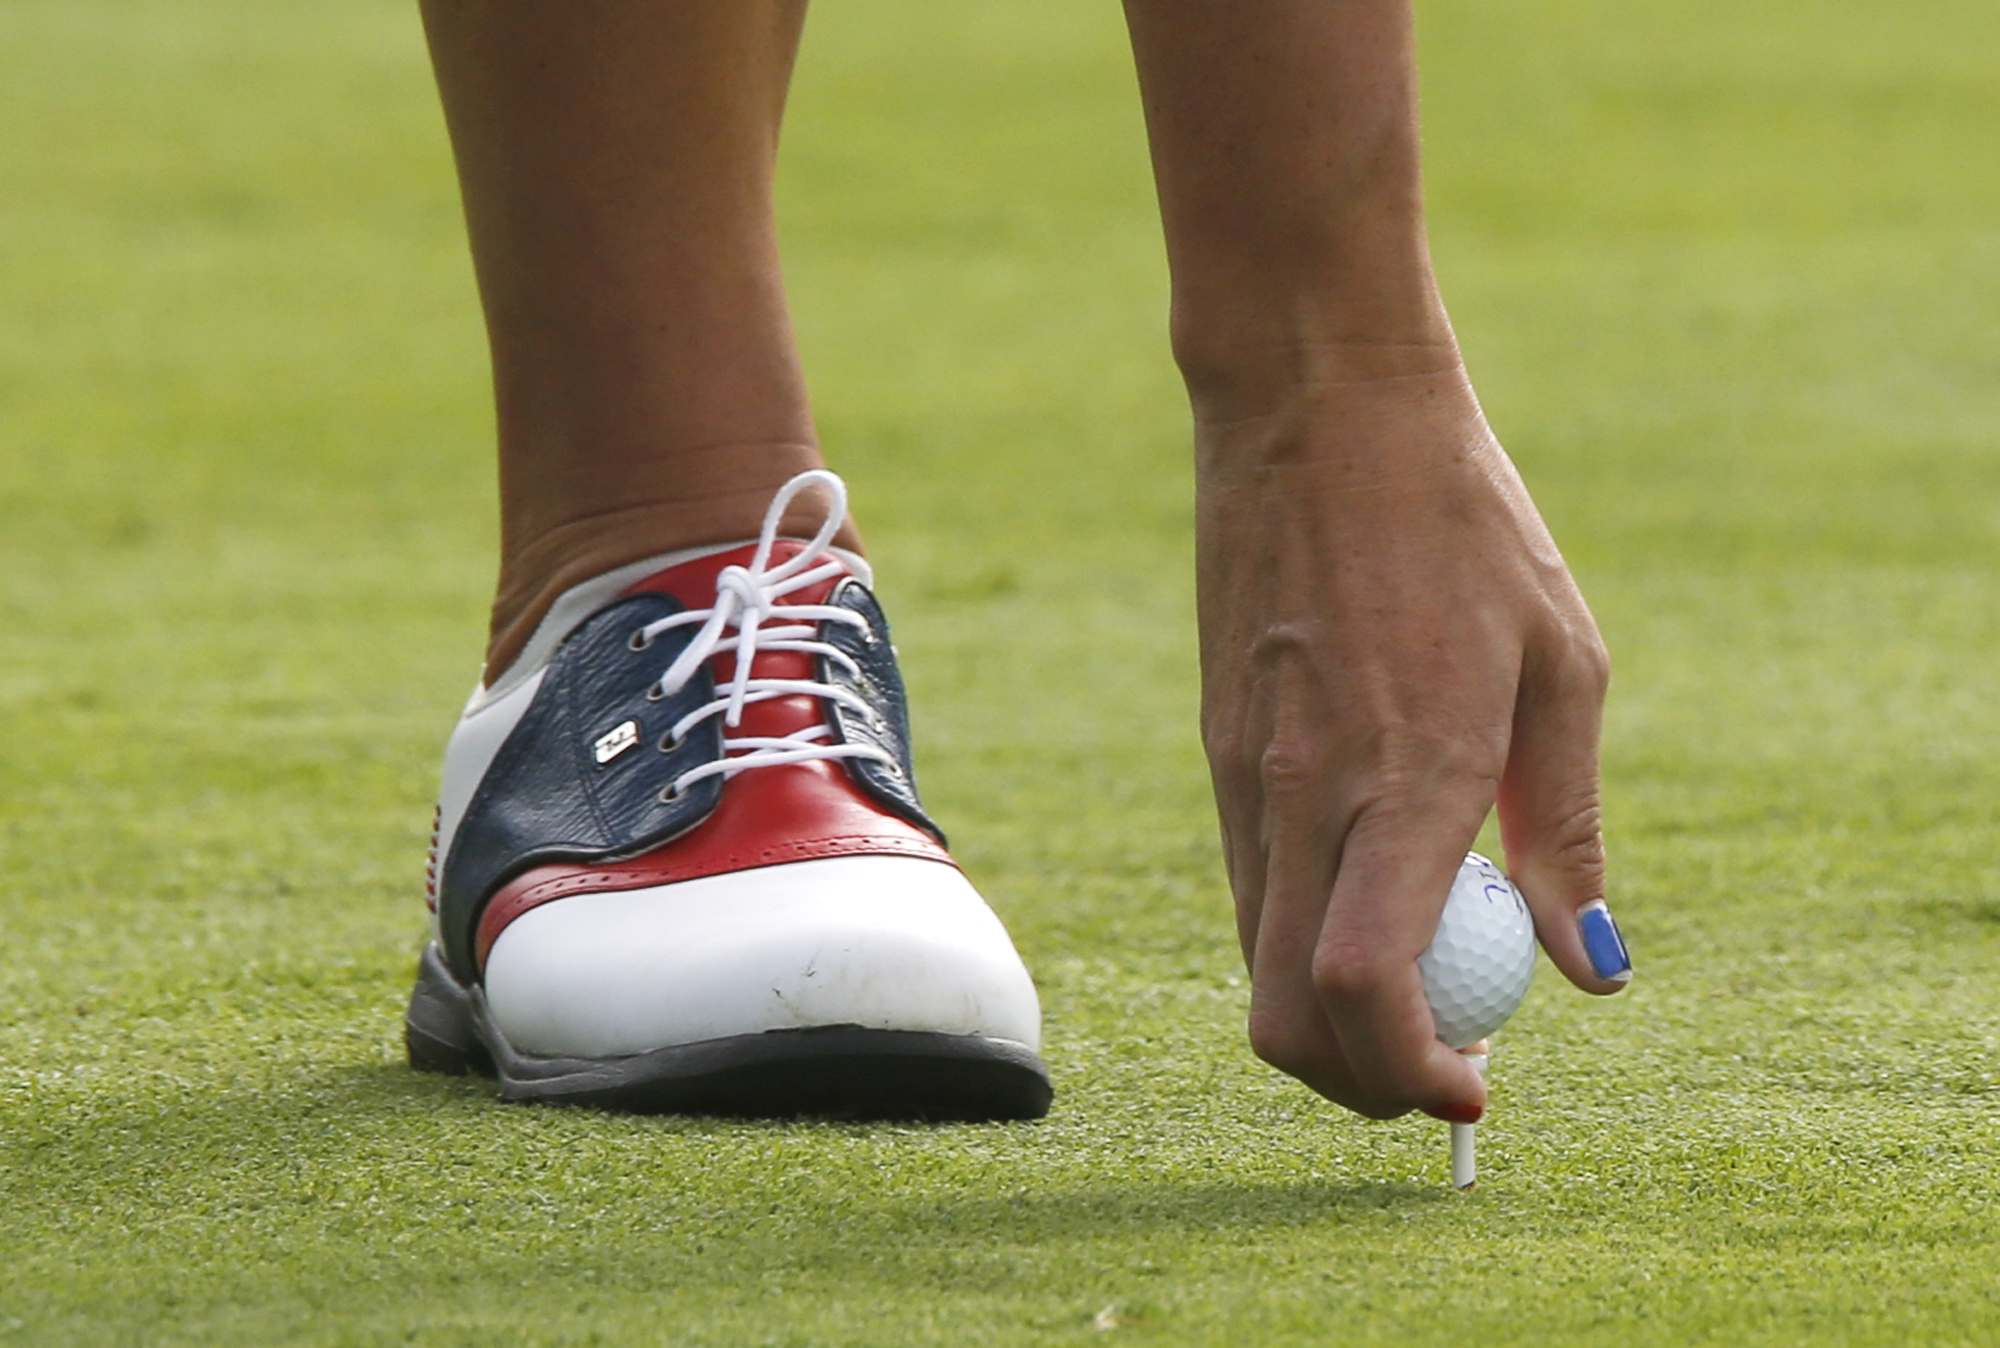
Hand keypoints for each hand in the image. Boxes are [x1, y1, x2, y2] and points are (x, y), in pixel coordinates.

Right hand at [1195, 363, 1627, 1121]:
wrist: (1311, 408)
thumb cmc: (1460, 520)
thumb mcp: (1561, 661)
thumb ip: (1566, 826)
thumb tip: (1589, 967)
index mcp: (1407, 771)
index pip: (1366, 988)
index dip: (1410, 1076)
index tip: (1471, 1089)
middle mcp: (1306, 792)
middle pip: (1285, 1014)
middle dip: (1359, 1082)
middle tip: (1436, 1065)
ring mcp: (1243, 774)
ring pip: (1255, 962)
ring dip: (1328, 1015)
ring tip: (1418, 981)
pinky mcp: (1216, 750)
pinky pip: (1250, 888)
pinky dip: (1300, 939)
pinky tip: (1370, 888)